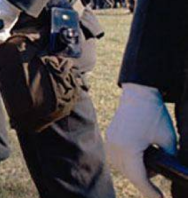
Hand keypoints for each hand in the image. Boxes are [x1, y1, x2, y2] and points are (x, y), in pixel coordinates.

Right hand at [106, 83, 176, 197]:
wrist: (139, 93)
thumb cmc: (154, 114)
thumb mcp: (168, 139)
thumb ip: (169, 158)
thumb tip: (170, 171)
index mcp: (129, 149)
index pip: (139, 178)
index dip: (150, 191)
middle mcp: (116, 147)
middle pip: (129, 174)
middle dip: (143, 181)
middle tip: (158, 186)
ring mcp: (111, 141)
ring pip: (121, 167)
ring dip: (134, 171)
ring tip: (150, 167)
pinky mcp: (110, 136)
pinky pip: (117, 156)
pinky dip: (128, 161)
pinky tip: (139, 158)